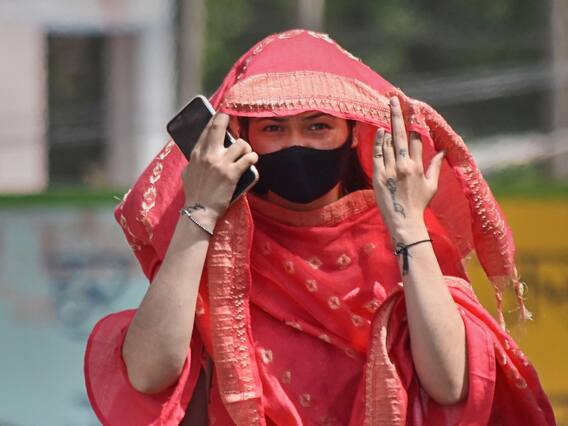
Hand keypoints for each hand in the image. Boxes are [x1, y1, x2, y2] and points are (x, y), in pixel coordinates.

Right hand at [181, 113, 257, 219]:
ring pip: (240, 143)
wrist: (199, 211)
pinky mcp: (232, 173)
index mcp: (196, 154)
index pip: (206, 130)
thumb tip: (201, 153)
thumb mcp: (188, 173)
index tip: (221, 116)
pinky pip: (248, 158)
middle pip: (219, 127)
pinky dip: (253, 158)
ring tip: (246, 153)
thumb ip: (195, 161)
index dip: (215, 120)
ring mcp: (221, 163)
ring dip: (245, 147)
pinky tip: (253, 160)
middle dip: (226, 119)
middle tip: (231, 119)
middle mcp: (208, 155)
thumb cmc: (194, 194)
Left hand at [372, 97, 444, 240]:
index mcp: (417, 167)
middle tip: (394, 99)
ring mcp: (390, 171)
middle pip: (401, 135)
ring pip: (387, 143)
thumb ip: (435, 166)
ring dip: (387, 127)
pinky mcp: (378, 176)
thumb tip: (442, 151)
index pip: (416, 139)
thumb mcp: (432, 185)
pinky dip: (378, 142)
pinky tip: (380, 131)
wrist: (404, 222)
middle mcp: (404, 166)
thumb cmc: (419, 204)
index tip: (412, 110)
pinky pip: (377, 155)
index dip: (415, 123)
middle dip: (397, 115)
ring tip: (386, 113)